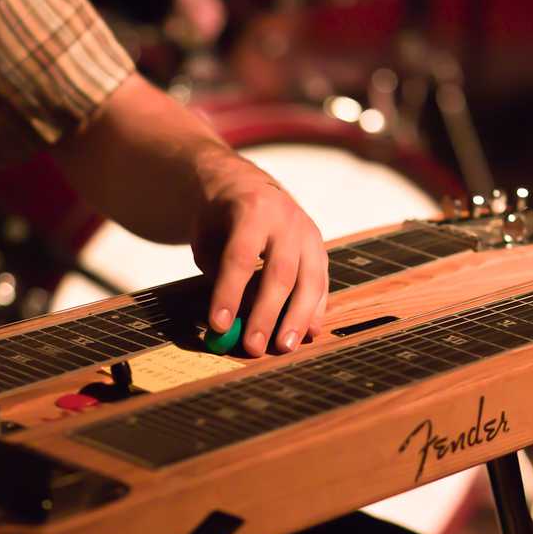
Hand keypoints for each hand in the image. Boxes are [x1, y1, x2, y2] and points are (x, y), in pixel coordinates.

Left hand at [191, 150, 327, 355]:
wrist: (249, 186)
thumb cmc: (222, 219)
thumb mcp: (210, 239)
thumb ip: (220, 276)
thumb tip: (231, 325)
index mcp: (252, 210)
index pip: (240, 258)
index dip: (230, 294)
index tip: (219, 326)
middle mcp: (287, 220)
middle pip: (280, 274)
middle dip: (266, 315)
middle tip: (252, 347)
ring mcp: (309, 234)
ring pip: (309, 281)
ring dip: (297, 319)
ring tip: (283, 347)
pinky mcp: (320, 248)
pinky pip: (322, 284)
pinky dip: (315, 311)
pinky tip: (307, 334)